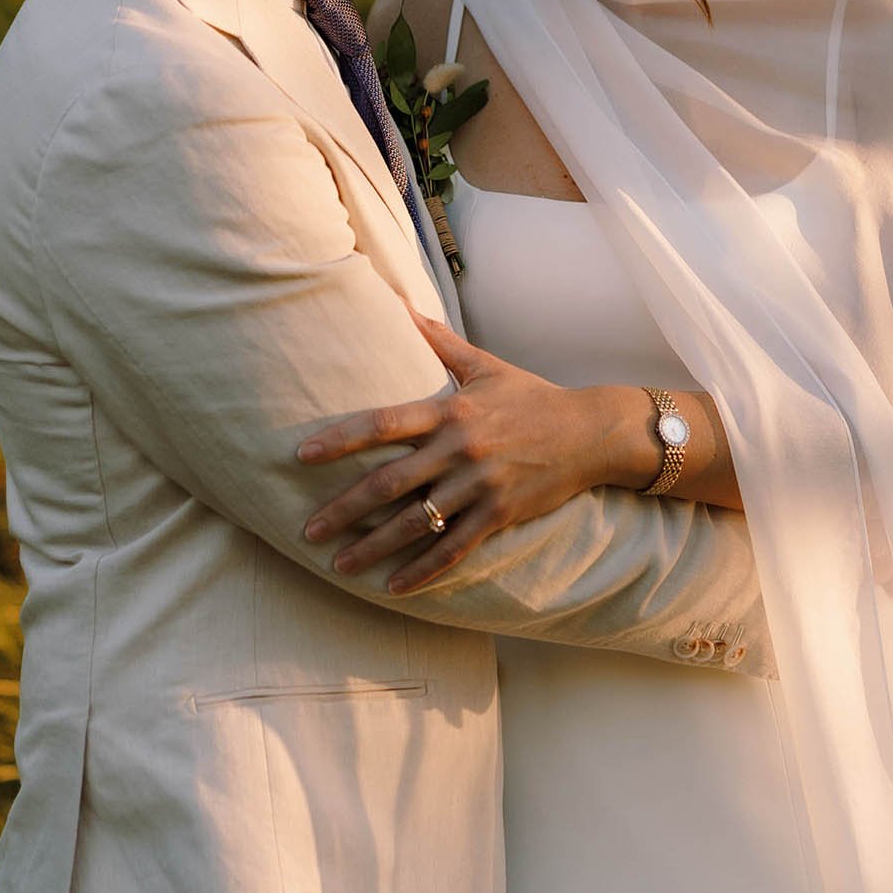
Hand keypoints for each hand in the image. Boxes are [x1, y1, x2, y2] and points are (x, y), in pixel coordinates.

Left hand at [297, 316, 658, 592]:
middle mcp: (461, 449)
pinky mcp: (500, 515)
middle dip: (343, 509)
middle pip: (389, 483)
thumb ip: (439, 341)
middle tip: (307, 530)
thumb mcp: (485, 366)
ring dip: (373, 547)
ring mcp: (481, 485)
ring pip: (416, 523)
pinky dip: (422, 571)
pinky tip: (393, 587)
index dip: (340, 439)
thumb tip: (400, 305)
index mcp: (451, 410)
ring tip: (339, 564)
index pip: (383, 423)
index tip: (302, 456)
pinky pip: (454, 548)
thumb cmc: (531, 397)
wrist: (590, 432)